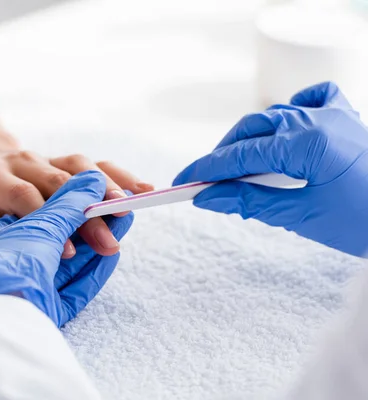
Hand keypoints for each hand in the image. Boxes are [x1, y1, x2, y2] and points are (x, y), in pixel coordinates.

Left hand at [0, 134, 151, 265]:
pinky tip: (141, 188)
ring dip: (105, 189)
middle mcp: (19, 162)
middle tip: (107, 243)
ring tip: (128, 213)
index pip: (20, 195)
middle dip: (84, 212)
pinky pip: (92, 164)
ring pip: (79, 167)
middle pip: (56, 183)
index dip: (45, 219)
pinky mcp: (60, 162)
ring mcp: (43, 159)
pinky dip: (118, 174)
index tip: (68, 250)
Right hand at [173, 82, 367, 256]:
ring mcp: (333, 114)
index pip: (240, 154)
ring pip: (275, 116)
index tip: (184, 182)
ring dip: (251, 139)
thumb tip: (208, 198)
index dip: (207, 169)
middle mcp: (317, 119)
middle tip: (205, 182)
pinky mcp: (346, 117)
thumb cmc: (365, 224)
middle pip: (251, 129)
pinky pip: (313, 98)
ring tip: (238, 167)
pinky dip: (292, 108)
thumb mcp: (301, 216)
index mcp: (306, 142)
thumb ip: (249, 201)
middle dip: (223, 155)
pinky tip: (284, 126)